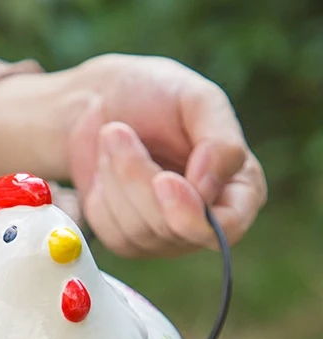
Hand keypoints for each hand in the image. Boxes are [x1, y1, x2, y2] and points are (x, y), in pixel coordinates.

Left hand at [63, 54, 266, 256]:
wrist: (101, 102)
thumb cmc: (155, 95)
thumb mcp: (198, 100)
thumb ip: (220, 141)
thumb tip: (208, 186)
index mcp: (240, 188)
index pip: (228, 226)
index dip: (193, 213)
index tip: (163, 181)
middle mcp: (206, 220)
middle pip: (174, 229)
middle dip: (140, 179)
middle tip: (117, 132)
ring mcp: (165, 236)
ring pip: (139, 232)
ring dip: (117, 180)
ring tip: (112, 137)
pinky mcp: (127, 241)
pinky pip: (111, 233)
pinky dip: (100, 196)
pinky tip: (104, 168)